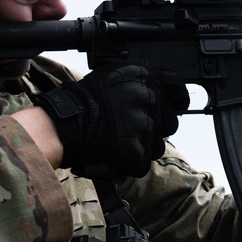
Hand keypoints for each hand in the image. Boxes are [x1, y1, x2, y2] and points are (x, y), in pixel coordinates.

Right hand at [36, 65, 188, 177]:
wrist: (63, 124)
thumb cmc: (82, 101)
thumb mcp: (113, 77)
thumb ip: (138, 82)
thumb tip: (159, 88)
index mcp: (144, 77)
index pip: (178, 89)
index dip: (176, 102)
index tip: (175, 108)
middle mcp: (148, 97)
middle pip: (169, 123)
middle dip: (153, 130)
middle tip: (129, 129)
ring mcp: (144, 124)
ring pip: (157, 146)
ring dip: (141, 148)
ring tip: (117, 141)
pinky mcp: (136, 149)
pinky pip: (142, 164)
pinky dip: (129, 164)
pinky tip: (113, 154)